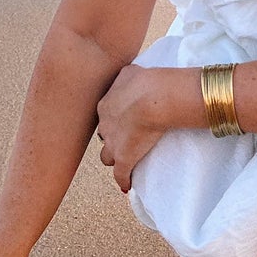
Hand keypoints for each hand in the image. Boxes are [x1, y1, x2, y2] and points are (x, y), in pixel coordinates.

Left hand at [95, 63, 181, 192]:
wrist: (152, 98)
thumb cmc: (145, 81)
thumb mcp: (130, 72)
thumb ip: (126, 77)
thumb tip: (131, 77)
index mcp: (104, 106)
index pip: (106, 117)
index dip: (115, 120)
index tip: (125, 120)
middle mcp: (104, 126)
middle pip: (104, 136)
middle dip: (112, 138)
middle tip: (126, 137)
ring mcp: (113, 145)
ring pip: (107, 157)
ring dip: (115, 158)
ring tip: (126, 161)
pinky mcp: (124, 160)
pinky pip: (120, 176)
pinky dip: (124, 180)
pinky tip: (128, 184)